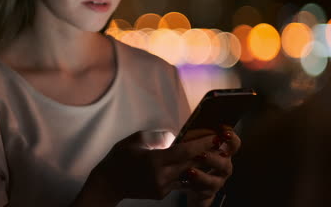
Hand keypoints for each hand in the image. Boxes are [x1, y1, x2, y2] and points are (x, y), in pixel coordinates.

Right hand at [85, 130, 222, 202]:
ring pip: (188, 175)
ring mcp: (162, 187)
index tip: (215, 137)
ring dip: (202, 165)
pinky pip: (180, 182)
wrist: (108, 183)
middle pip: (191, 164)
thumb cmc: (119, 157)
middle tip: (222, 144)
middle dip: (207, 153)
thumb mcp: (135, 140)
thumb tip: (174, 137)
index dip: (202, 144)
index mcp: (153, 161)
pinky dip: (190, 173)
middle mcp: (160, 176)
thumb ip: (157, 137)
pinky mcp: (162, 194)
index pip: (184, 151)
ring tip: (215, 154)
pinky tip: (198, 165)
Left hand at [181, 126, 241, 206]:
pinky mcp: (208, 192)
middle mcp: (224, 167)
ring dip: (203, 176)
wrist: (192, 182)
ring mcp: (218, 181)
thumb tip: (191, 125)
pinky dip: (194, 187)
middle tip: (201, 154)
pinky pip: (204, 192)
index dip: (232, 139)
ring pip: (214, 180)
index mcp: (223, 152)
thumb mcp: (196, 146)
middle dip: (214, 158)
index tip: (224, 132)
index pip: (234, 144)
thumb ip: (197, 137)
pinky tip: (186, 181)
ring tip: (190, 170)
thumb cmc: (196, 159)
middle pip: (226, 163)